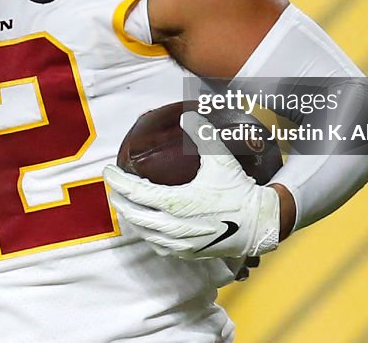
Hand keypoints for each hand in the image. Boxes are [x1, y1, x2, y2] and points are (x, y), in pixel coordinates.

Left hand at [103, 112, 280, 259]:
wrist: (259, 224)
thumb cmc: (238, 191)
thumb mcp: (220, 159)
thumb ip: (202, 134)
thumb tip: (187, 114)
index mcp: (176, 203)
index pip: (136, 192)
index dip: (117, 182)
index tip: (108, 172)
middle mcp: (173, 226)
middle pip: (132, 214)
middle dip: (118, 200)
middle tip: (112, 187)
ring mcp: (178, 243)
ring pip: (142, 232)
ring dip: (130, 217)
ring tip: (124, 203)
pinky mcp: (186, 253)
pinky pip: (156, 244)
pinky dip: (146, 233)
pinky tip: (145, 224)